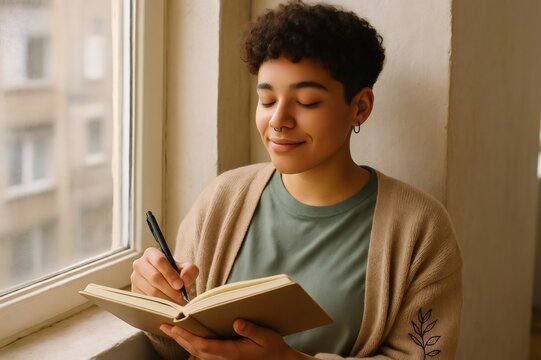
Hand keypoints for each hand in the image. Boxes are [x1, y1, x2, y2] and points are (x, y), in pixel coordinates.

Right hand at [131, 247, 198, 303]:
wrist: (168, 285)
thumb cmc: (176, 274)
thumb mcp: (186, 269)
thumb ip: (190, 270)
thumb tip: (185, 280)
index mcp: (151, 253)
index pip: (159, 260)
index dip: (170, 274)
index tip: (180, 285)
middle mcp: (139, 264)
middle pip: (155, 277)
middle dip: (170, 289)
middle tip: (181, 297)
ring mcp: (135, 279)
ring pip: (151, 291)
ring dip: (167, 299)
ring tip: (177, 303)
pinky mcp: (134, 293)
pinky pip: (147, 301)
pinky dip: (160, 305)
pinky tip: (168, 306)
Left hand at [160, 319, 312, 359]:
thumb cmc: (273, 349)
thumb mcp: (267, 336)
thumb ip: (251, 330)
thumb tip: (236, 322)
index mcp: (232, 353)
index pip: (204, 346)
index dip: (187, 337)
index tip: (174, 328)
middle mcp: (224, 359)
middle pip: (195, 350)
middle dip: (179, 338)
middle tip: (164, 327)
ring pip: (198, 354)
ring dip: (184, 342)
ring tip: (172, 330)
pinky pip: (204, 354)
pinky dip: (193, 346)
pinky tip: (189, 338)